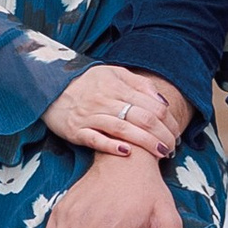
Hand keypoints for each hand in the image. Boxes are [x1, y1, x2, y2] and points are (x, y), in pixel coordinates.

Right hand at [43, 64, 187, 157]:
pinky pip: (96, 140)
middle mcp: (105, 100)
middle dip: (162, 134)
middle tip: (173, 147)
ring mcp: (90, 116)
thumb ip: (139, 84)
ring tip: (162, 153)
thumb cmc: (88, 83)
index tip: (176, 131)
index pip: (151, 104)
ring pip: (123, 130)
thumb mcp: (113, 74)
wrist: (51, 88)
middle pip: (141, 118)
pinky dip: (112, 146)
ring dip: (146, 143)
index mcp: (117, 85)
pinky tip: (127, 153)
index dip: (168, 120)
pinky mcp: (77, 131)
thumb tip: (162, 102)